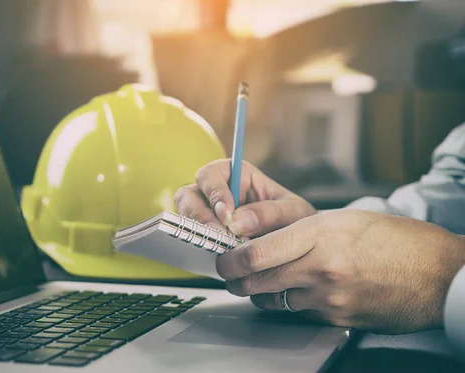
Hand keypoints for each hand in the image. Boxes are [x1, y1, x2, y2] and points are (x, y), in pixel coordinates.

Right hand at [174, 159, 315, 235]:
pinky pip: (191, 239)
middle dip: (199, 215)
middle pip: (189, 194)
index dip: (214, 192)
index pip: (212, 174)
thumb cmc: (297, 222)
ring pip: (184, 216)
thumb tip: (237, 222)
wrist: (301, 249)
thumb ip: (269, 213)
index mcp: (238, 175)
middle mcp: (217, 193)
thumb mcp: (293, 213)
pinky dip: (198, 247)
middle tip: (218, 235)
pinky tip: (214, 256)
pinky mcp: (206, 238)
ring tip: (217, 247)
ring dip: (196, 232)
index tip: (226, 214)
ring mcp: (208, 216)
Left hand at [216, 209, 464, 333]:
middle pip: (257, 281)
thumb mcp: (343, 219)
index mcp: (321, 234)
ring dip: (263, 292)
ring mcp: (330, 298)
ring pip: (274, 300)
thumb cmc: (396, 239)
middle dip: (236, 279)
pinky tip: (302, 292)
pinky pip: (300, 313)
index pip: (258, 253)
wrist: (439, 274)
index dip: (231, 259)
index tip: (224, 259)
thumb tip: (259, 238)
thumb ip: (299, 229)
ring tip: (267, 281)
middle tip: (232, 274)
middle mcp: (321, 268)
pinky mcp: (338, 319)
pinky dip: (293, 304)